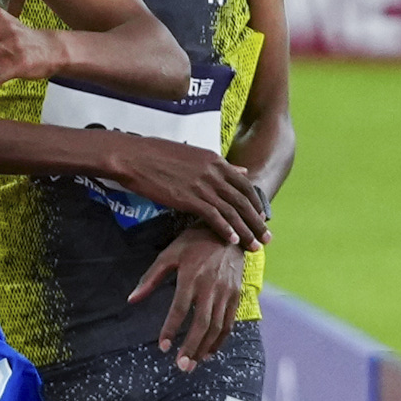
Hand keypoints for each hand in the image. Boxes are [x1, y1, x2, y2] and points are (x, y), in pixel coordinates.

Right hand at [101, 138, 264, 248]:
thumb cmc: (157, 154)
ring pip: (232, 211)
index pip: (244, 184)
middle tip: (266, 238)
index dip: (255, 203)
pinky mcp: (188, 197)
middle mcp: (213, 172)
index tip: (261, 217)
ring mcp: (202, 185)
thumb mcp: (194, 154)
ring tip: (255, 246)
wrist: (134, 156)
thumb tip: (242, 169)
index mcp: (215, 160)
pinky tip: (232, 242)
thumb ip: (219, 165)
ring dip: (246, 231)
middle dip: (257, 222)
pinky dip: (225, 230)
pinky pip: (213, 216)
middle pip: (243, 200)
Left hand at [132, 230, 247, 369]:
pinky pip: (229, 322)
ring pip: (217, 326)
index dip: (171, 329)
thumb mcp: (169, 254)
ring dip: (205, 347)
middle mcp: (211, 286)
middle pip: (202, 323)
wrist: (229, 231)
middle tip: (181, 366)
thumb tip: (132, 299)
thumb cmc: (194, 242)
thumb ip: (151, 278)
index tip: (162, 347)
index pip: (180, 308)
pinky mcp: (236, 295)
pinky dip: (220, 339)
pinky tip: (210, 352)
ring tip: (193, 364)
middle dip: (191, 346)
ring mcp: (226, 292)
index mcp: (192, 276)